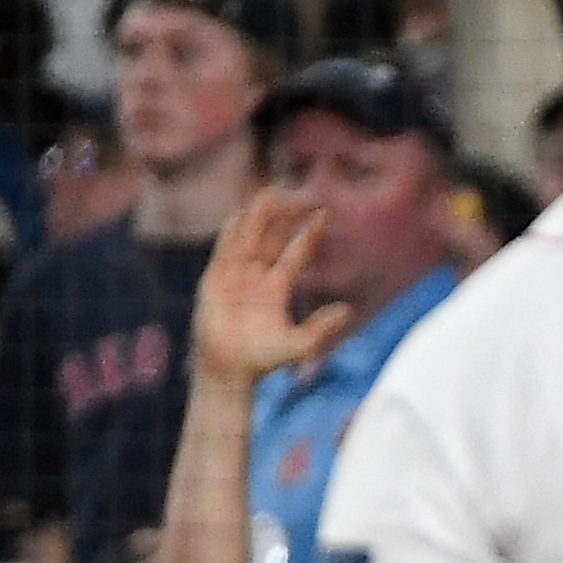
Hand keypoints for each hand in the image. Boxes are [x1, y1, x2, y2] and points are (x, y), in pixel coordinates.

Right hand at [194, 188, 355, 386]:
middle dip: (282, 216)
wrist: (228, 371)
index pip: (296, 253)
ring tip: (268, 192)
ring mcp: (234, 278)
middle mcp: (257, 278)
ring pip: (248, 239)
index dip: (308, 234)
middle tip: (296, 192)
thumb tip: (348, 311)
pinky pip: (223, 253)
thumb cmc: (263, 360)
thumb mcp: (299, 345)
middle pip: (270, 239)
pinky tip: (237, 216)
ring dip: (257, 217)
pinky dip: (230, 235)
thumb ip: (321, 328)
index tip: (323, 213)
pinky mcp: (214, 282)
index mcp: (277, 288)